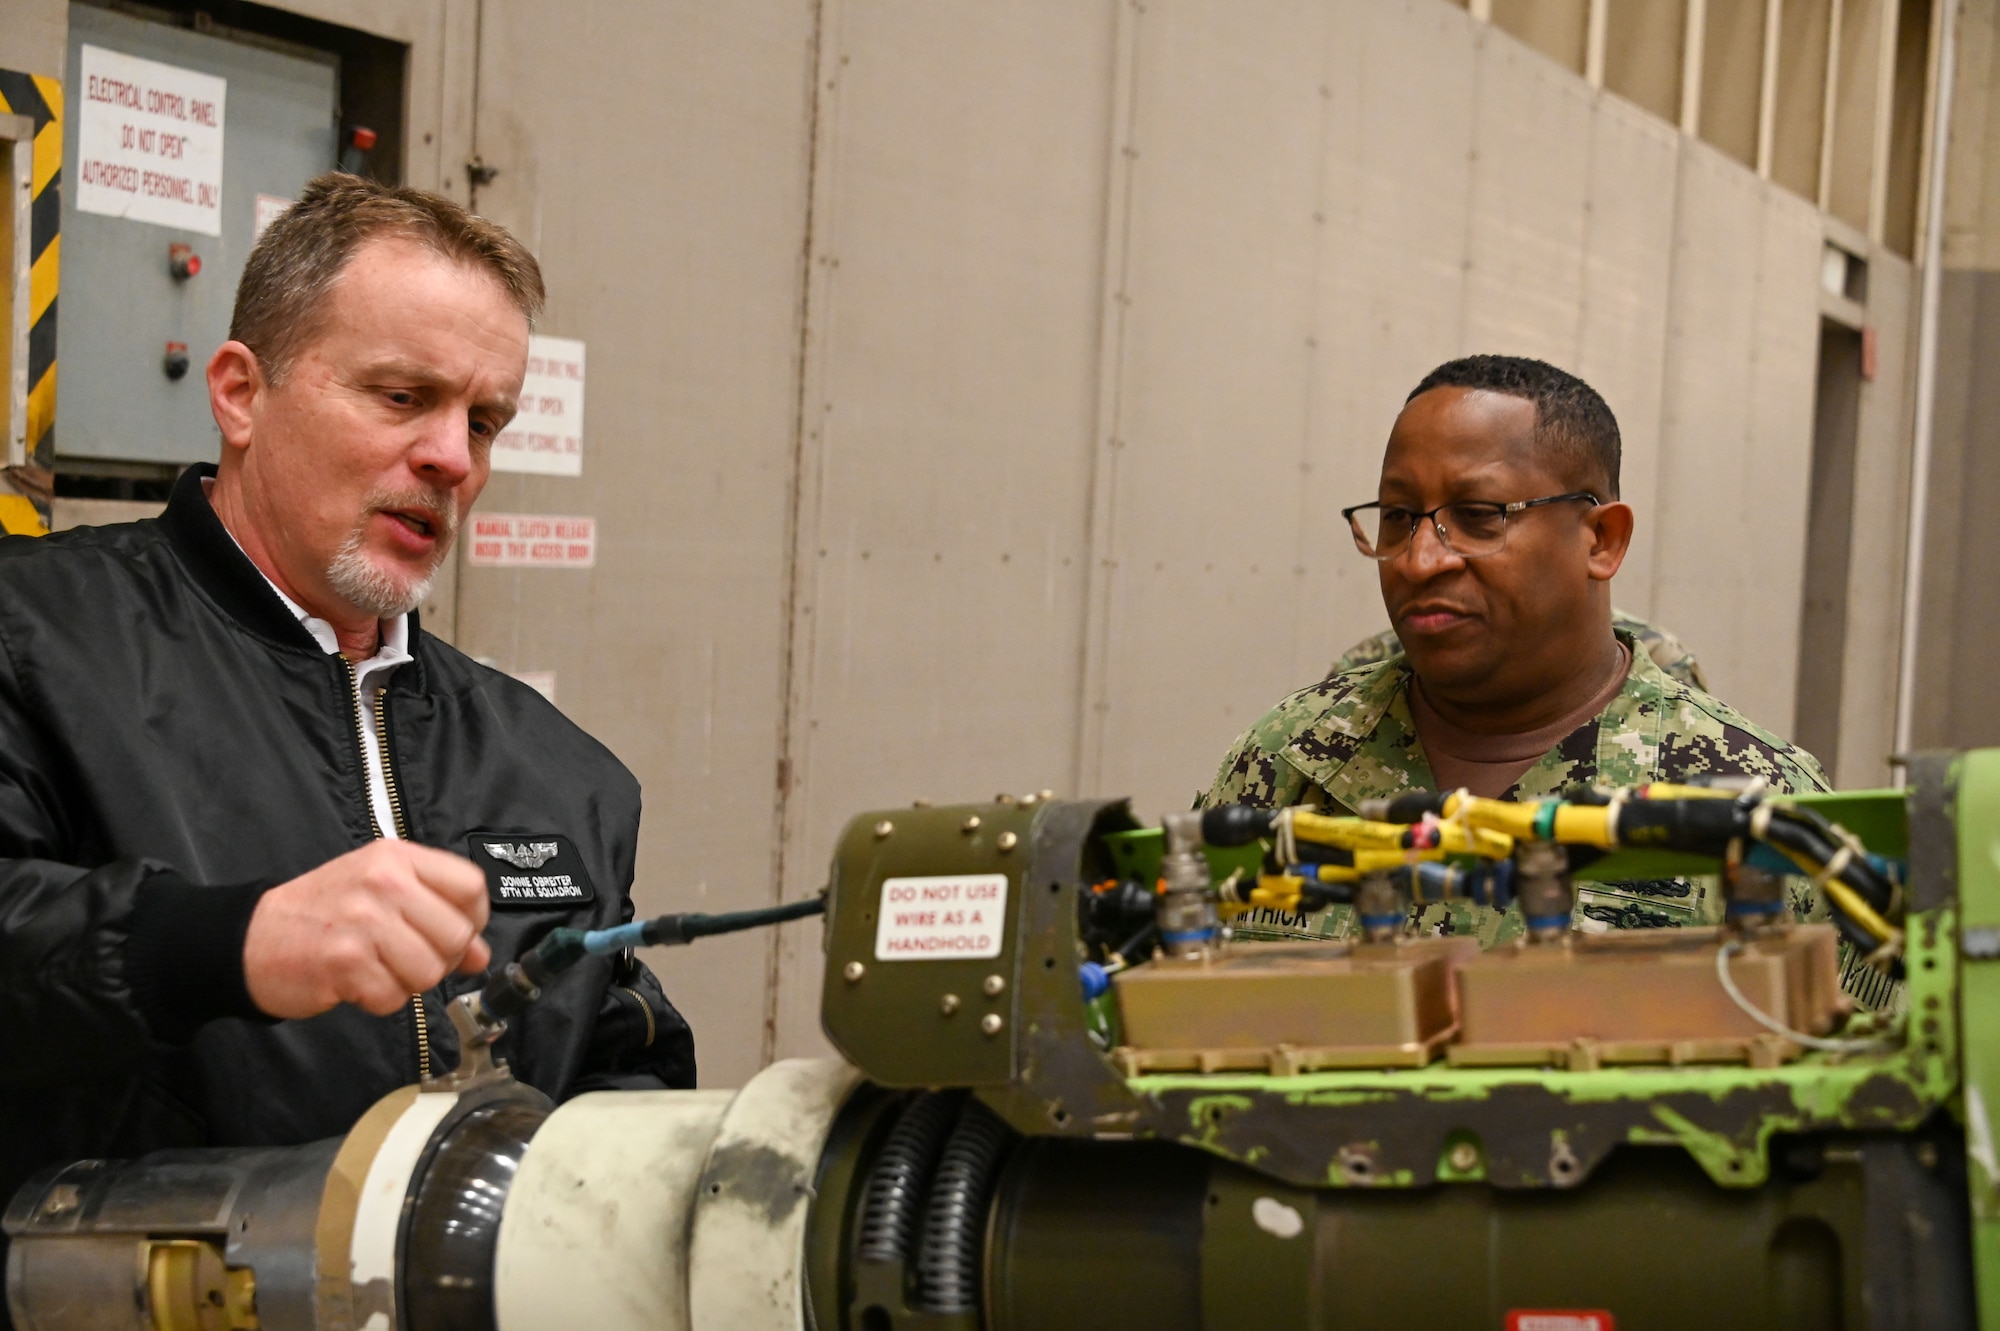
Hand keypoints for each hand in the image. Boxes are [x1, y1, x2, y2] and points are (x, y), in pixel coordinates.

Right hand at [244, 842, 492, 1018]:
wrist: (248, 938)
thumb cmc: (320, 912)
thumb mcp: (380, 893)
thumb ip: (435, 914)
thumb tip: (481, 954)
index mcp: (396, 858)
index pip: (471, 886)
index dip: (473, 918)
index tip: (457, 933)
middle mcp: (383, 883)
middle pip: (456, 934)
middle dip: (440, 959)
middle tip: (406, 957)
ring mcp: (364, 922)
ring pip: (430, 971)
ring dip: (407, 982)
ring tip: (378, 967)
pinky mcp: (346, 962)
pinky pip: (394, 997)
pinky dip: (379, 999)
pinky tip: (357, 981)